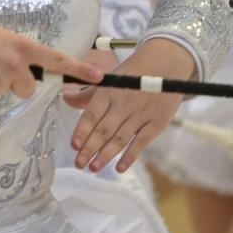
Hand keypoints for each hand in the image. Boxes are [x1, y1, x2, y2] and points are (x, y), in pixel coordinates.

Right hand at [0, 21, 101, 105]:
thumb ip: (16, 52)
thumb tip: (23, 68)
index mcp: (21, 46)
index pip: (56, 60)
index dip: (78, 69)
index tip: (99, 77)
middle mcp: (16, 64)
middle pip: (30, 87)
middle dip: (18, 83)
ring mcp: (2, 81)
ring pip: (10, 93)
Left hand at [65, 38, 190, 173]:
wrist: (166, 63)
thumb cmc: (133, 72)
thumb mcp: (109, 78)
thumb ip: (87, 93)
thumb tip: (65, 98)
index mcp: (109, 91)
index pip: (92, 114)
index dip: (82, 131)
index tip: (73, 146)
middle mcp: (123, 104)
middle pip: (104, 130)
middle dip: (90, 149)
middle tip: (78, 164)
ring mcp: (141, 114)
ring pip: (120, 139)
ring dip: (106, 155)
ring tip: (93, 168)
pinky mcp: (157, 123)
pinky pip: (141, 142)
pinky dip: (130, 156)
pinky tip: (119, 168)